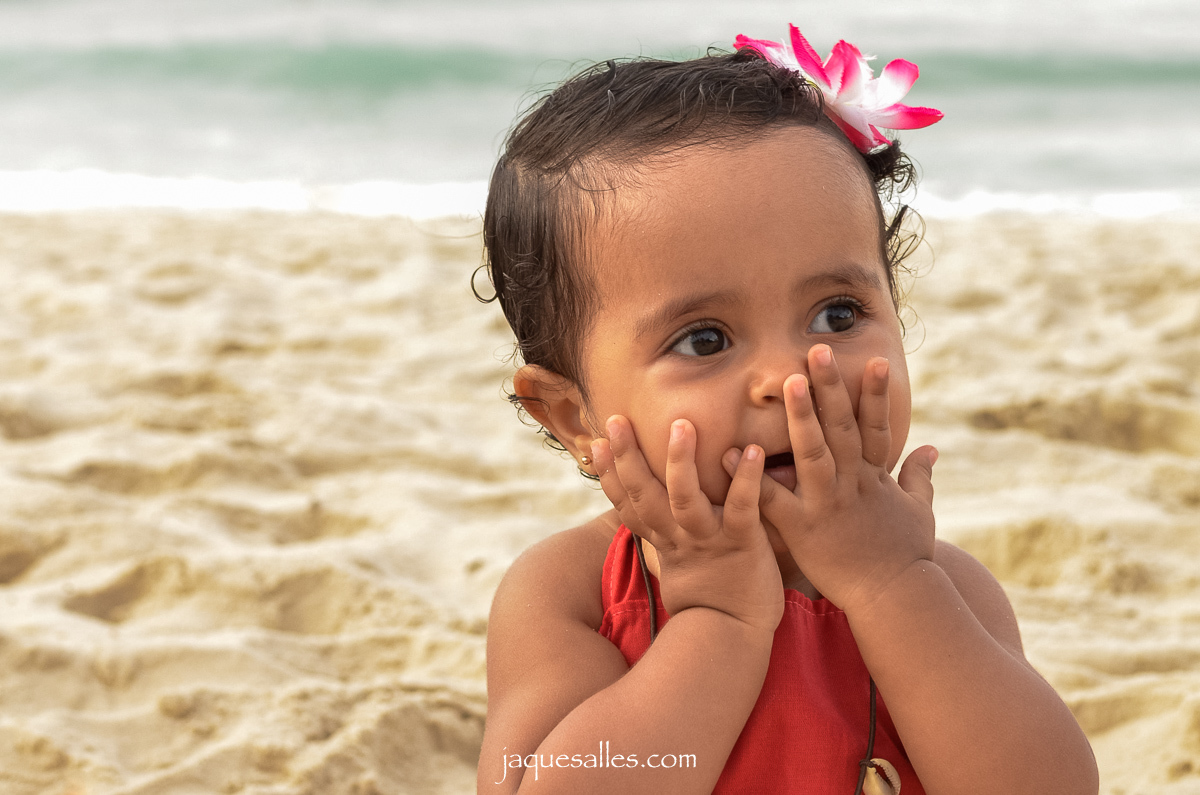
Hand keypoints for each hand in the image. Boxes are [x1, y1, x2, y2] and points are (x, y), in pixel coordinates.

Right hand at [591, 415, 783, 634]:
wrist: (736, 635)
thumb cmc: (708, 597)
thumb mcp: (675, 564)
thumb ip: (664, 534)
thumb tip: (650, 512)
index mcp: (663, 539)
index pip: (627, 506)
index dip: (609, 476)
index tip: (596, 444)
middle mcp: (678, 537)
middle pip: (645, 495)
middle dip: (628, 458)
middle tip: (615, 420)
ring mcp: (707, 540)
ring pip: (686, 499)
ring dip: (681, 462)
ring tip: (681, 425)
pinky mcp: (741, 544)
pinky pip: (742, 508)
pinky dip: (747, 480)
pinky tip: (753, 452)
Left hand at [748, 345, 936, 613]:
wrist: (894, 598)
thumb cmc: (905, 557)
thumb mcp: (919, 513)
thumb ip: (920, 478)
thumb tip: (930, 448)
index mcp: (875, 477)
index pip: (876, 426)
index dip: (876, 394)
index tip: (875, 360)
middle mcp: (852, 483)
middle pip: (841, 428)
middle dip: (831, 388)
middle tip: (817, 350)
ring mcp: (827, 503)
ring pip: (812, 452)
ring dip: (801, 416)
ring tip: (789, 382)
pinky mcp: (803, 528)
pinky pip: (771, 497)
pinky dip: (750, 475)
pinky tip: (728, 451)